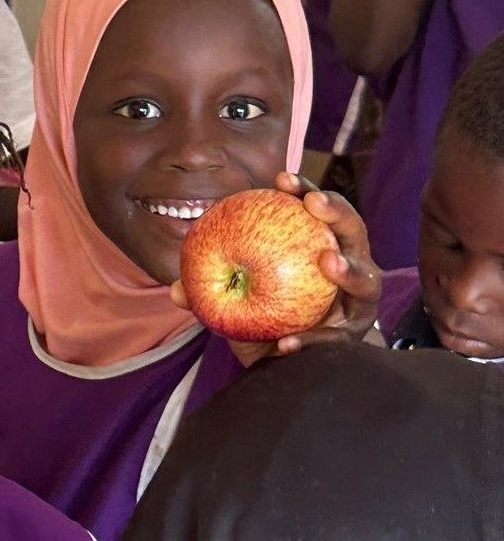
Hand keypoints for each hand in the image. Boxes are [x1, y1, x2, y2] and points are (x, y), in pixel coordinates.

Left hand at [170, 172, 381, 367]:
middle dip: (337, 212)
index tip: (281, 178)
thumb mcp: (238, 301)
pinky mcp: (356, 338)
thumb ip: (212, 291)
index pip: (316, 210)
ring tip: (327, 261)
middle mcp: (349, 266)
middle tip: (313, 204)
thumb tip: (175, 288)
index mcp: (319, 245)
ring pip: (365, 280)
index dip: (303, 190)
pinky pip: (337, 338)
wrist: (292, 362)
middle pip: (353, 231)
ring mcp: (358, 301)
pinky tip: (288, 343)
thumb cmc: (268, 317)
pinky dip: (313, 339)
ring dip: (348, 268)